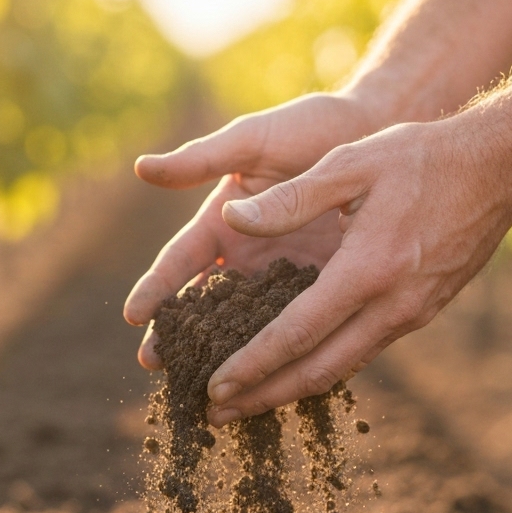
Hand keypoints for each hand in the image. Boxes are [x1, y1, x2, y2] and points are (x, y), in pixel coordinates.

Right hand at [123, 92, 377, 367]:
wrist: (376, 130)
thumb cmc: (311, 127)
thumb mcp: (254, 140)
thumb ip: (203, 158)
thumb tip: (144, 168)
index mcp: (222, 222)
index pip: (179, 262)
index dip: (156, 287)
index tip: (134, 315)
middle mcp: (245, 255)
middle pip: (204, 305)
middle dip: (179, 335)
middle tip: (155, 366)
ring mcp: (281, 275)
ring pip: (245, 324)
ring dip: (225, 354)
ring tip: (204, 385)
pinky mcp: (319, 287)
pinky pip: (296, 324)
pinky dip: (281, 351)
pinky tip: (269, 378)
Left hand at [203, 115, 511, 425]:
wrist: (501, 168)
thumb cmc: (422, 157)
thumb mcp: (350, 163)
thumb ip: (289, 198)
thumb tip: (232, 218)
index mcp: (367, 270)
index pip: (296, 334)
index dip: (252, 365)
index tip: (215, 387)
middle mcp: (392, 306)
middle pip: (318, 371)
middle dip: (264, 397)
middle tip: (218, 417)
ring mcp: (411, 315)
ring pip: (343, 368)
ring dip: (292, 389)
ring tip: (249, 403)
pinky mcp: (421, 313)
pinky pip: (364, 351)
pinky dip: (325, 366)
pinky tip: (298, 368)